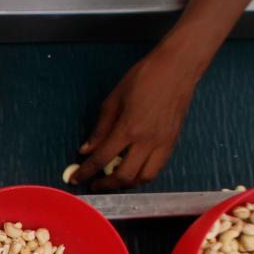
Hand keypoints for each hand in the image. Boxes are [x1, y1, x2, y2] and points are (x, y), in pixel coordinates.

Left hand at [71, 44, 204, 189]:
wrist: (177, 68)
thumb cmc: (143, 78)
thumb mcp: (114, 99)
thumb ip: (100, 128)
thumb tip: (86, 149)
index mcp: (128, 129)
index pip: (101, 159)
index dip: (86, 172)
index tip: (76, 178)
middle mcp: (147, 141)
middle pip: (124, 176)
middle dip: (106, 184)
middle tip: (95, 183)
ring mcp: (163, 143)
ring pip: (144, 177)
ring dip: (127, 183)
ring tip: (114, 178)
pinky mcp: (173, 142)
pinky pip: (157, 168)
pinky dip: (143, 174)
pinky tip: (133, 168)